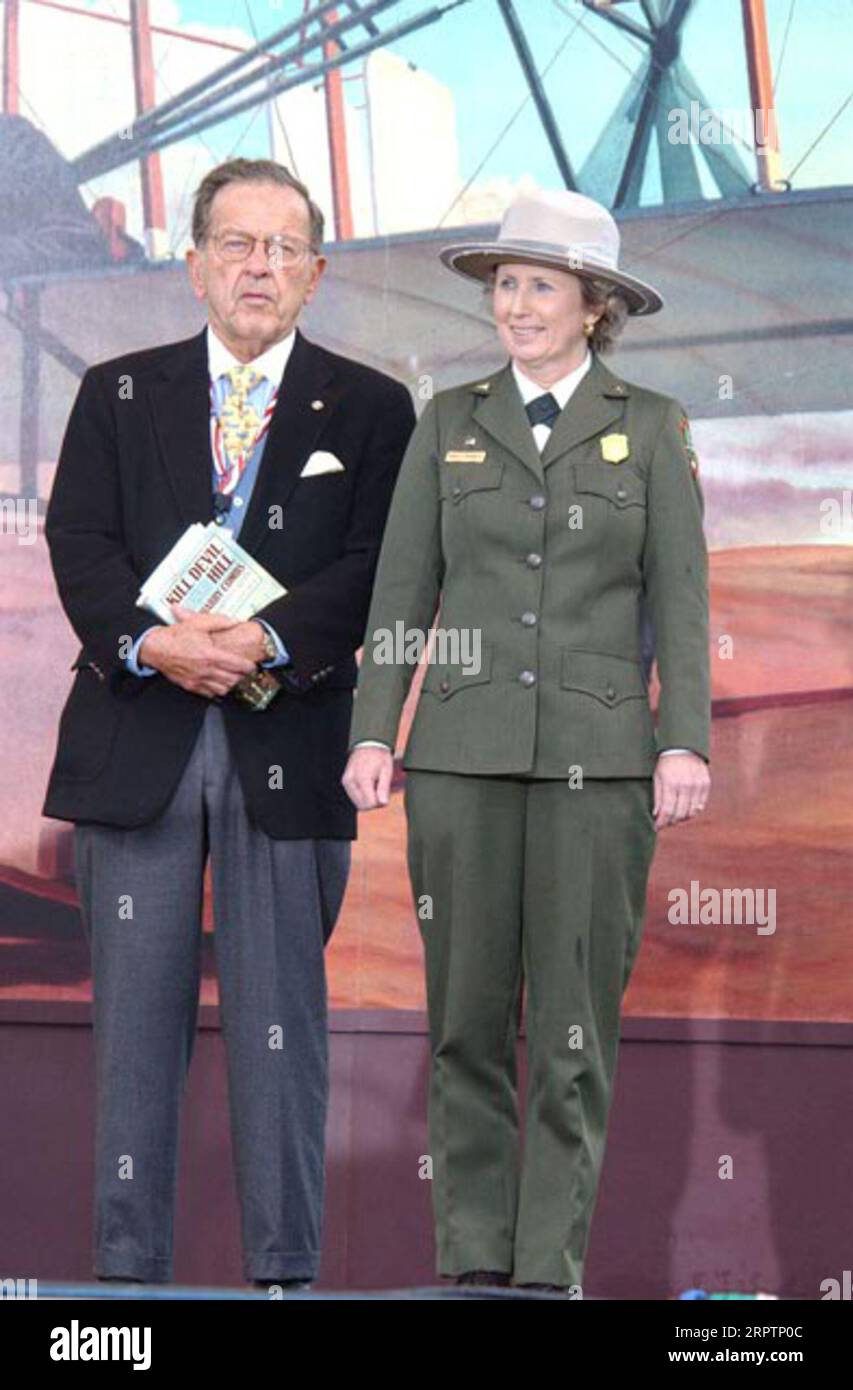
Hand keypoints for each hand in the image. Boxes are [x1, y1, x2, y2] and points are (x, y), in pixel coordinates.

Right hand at [138, 606, 257, 697]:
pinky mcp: (191, 686)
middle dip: (242, 676)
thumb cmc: (175, 636)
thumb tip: (236, 621)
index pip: (237, 665)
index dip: (249, 667)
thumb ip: (220, 621)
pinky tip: (219, 683)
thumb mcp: (198, 622)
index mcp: (210, 655)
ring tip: (234, 677)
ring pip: (223, 689)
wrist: (156, 648)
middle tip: (246, 672)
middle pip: (233, 679)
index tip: (253, 665)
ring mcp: (198, 680)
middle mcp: (206, 670)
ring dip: (231, 684)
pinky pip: (210, 693)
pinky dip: (217, 690)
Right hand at [342, 746, 393, 809]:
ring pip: (357, 803)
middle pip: (362, 806)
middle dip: (373, 803)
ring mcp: (347, 781)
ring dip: (367, 800)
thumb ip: (384, 788)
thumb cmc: (379, 756)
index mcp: (363, 778)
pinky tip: (368, 786)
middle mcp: (352, 781)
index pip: (370, 804)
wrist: (369, 743)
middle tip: (381, 792)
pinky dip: (362, 796)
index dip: (379, 803)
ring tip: (374, 787)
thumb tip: (383, 803)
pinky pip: (354, 797)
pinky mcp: (345, 781)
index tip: (384, 795)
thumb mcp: (386, 771)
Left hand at [653, 752, 709, 829]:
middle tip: (665, 823)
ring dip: (682, 818)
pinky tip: (686, 810)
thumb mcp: (657, 777)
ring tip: (675, 817)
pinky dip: (693, 811)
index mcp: (670, 783)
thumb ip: (658, 797)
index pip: (667, 810)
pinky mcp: (705, 784)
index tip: (657, 827)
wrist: (684, 746)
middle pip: (680, 814)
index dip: (662, 822)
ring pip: (691, 812)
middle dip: (671, 822)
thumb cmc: (666, 762)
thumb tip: (657, 815)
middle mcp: (685, 785)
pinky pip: (701, 805)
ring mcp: (697, 785)